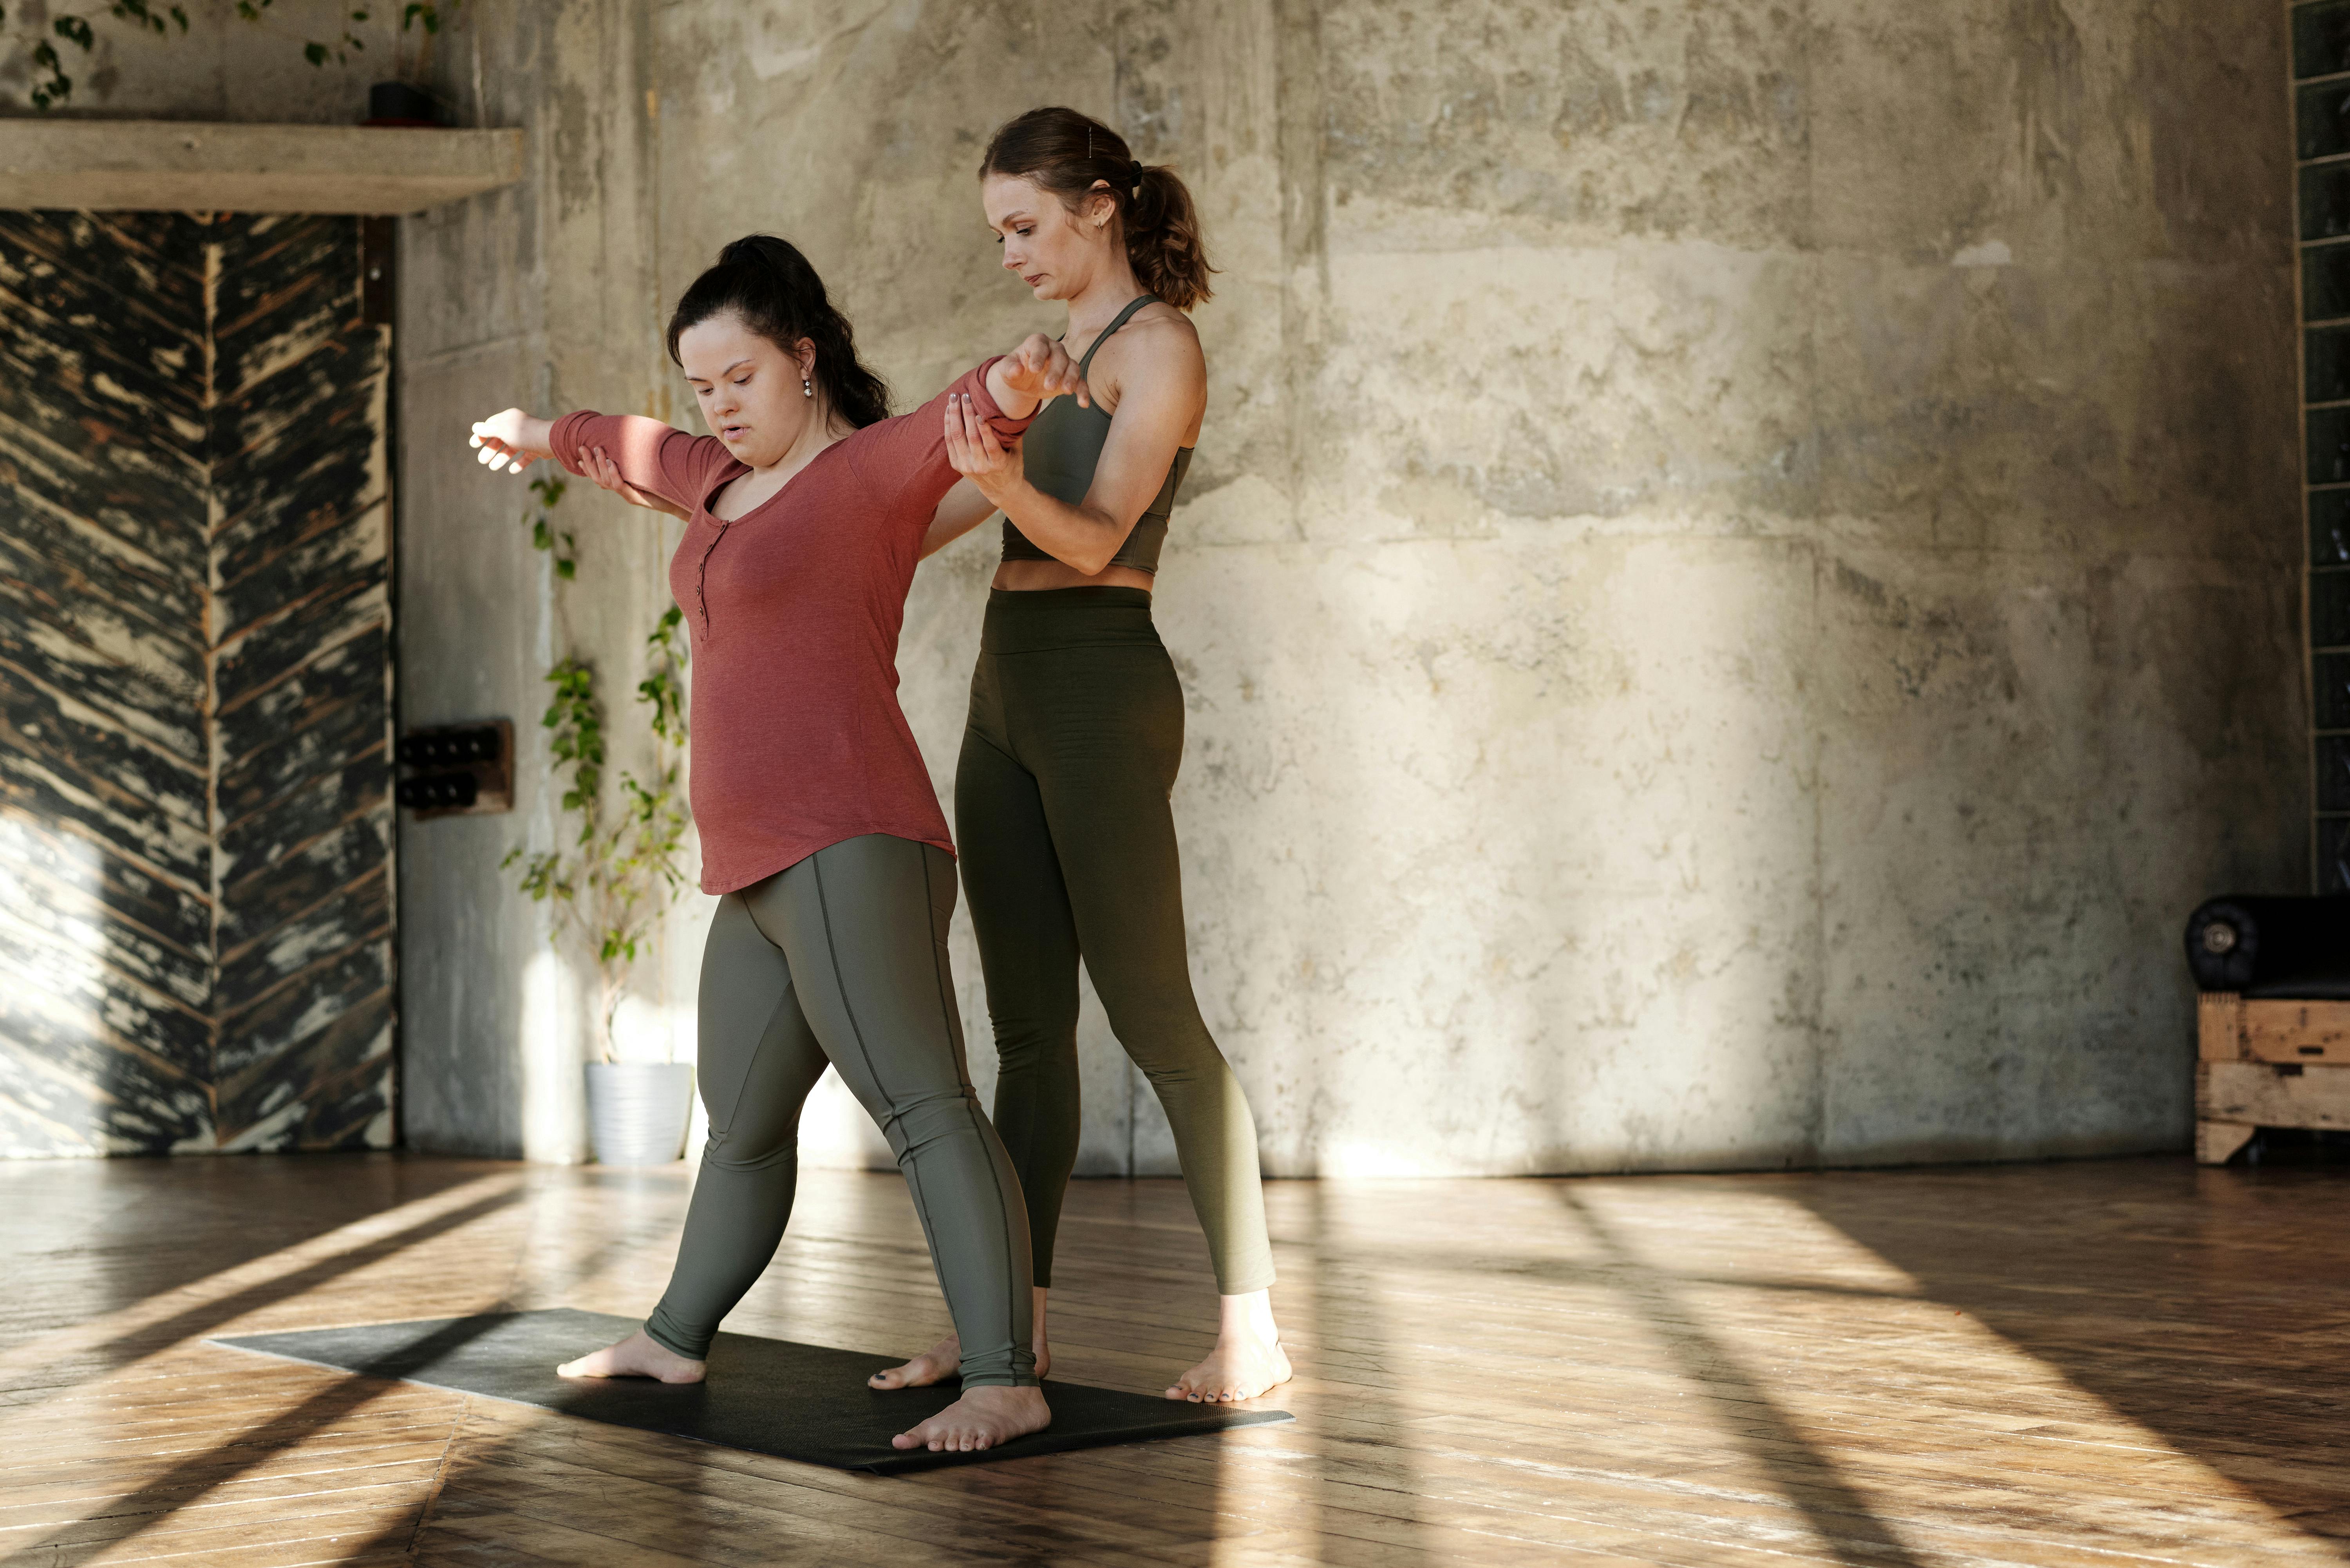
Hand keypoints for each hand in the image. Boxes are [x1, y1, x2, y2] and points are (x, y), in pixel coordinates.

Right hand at [469, 408, 551, 475]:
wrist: (550, 441)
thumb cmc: (524, 433)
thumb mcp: (502, 430)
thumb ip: (488, 430)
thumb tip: (475, 427)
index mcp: (509, 418)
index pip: (491, 425)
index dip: (482, 434)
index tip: (474, 444)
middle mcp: (518, 427)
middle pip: (501, 438)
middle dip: (490, 449)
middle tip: (482, 460)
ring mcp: (528, 438)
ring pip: (512, 449)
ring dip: (501, 458)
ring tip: (493, 467)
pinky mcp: (537, 449)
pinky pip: (526, 457)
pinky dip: (519, 463)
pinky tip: (512, 470)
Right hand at [582, 445, 689, 519]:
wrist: (680, 501)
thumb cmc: (666, 482)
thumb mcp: (649, 468)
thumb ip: (639, 457)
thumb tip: (637, 436)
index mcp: (623, 485)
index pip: (599, 476)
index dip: (587, 466)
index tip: (579, 453)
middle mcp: (623, 491)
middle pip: (599, 478)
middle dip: (589, 462)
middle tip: (583, 447)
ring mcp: (628, 495)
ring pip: (607, 482)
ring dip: (601, 465)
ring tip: (598, 450)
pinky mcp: (637, 499)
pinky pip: (621, 487)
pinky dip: (615, 474)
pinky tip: (612, 463)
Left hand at [944, 392, 1025, 506]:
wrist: (1000, 489)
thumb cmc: (1011, 465)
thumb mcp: (1016, 451)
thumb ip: (1011, 433)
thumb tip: (1011, 407)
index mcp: (998, 463)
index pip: (989, 444)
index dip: (984, 429)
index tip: (980, 413)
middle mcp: (980, 466)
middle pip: (970, 437)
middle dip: (967, 413)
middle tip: (965, 395)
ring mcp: (966, 466)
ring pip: (957, 437)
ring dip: (954, 415)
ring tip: (954, 398)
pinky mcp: (956, 465)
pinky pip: (949, 441)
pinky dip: (948, 424)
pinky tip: (948, 411)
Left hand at [996, 333, 1089, 407]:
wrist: (1024, 382)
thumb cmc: (1015, 370)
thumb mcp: (1007, 369)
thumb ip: (1010, 368)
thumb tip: (1017, 370)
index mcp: (1037, 342)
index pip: (1040, 346)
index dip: (1038, 356)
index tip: (1034, 369)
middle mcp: (1054, 349)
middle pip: (1060, 356)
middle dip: (1056, 371)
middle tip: (1048, 386)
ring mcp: (1065, 363)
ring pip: (1073, 367)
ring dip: (1071, 379)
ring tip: (1066, 391)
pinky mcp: (1071, 377)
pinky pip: (1081, 383)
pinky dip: (1083, 392)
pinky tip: (1083, 403)